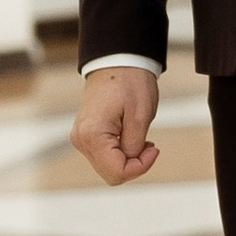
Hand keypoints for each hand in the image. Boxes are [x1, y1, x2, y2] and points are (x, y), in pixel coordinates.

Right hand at [73, 65, 160, 185]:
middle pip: (111, 174)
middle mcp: (81, 140)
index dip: (140, 167)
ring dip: (128, 159)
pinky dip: (121, 153)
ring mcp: (81, 138)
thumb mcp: (140, 116)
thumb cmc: (130, 83)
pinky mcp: (86, 135)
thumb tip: (130, 164)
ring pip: (108, 167)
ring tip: (142, 139)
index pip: (117, 172)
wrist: (117, 61)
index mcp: (92, 135)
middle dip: (134, 165)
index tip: (154, 148)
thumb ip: (134, 146)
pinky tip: (131, 138)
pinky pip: (104, 156)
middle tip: (150, 144)